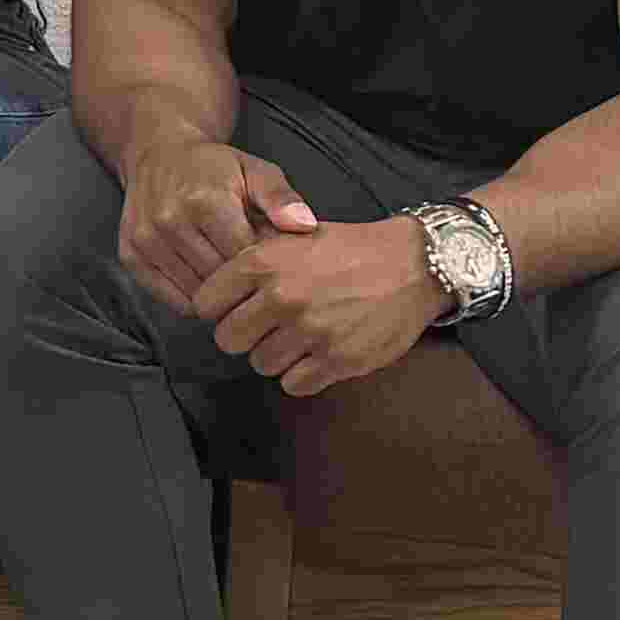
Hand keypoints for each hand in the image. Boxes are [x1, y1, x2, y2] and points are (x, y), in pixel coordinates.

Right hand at [116, 129, 313, 314]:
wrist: (158, 154)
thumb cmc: (215, 167)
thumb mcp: (255, 170)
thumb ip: (281, 198)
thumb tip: (306, 226)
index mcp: (205, 201)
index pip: (244, 259)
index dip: (263, 264)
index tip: (270, 257)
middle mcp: (170, 222)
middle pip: (220, 278)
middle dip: (241, 279)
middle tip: (251, 269)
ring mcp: (146, 241)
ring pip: (196, 292)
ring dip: (217, 291)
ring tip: (229, 273)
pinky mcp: (130, 256)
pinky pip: (171, 298)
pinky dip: (192, 298)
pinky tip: (205, 280)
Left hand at [194, 212, 445, 397]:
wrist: (413, 266)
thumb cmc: (350, 249)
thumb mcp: (294, 234)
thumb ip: (254, 256)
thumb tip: (211, 274)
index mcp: (263, 262)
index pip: (206, 303)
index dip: (217, 309)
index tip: (232, 309)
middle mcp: (282, 297)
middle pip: (228, 340)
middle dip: (243, 336)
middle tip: (264, 328)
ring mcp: (310, 331)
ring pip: (261, 364)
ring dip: (275, 356)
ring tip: (298, 337)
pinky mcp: (338, 360)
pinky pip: (294, 384)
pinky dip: (302, 375)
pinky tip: (316, 355)